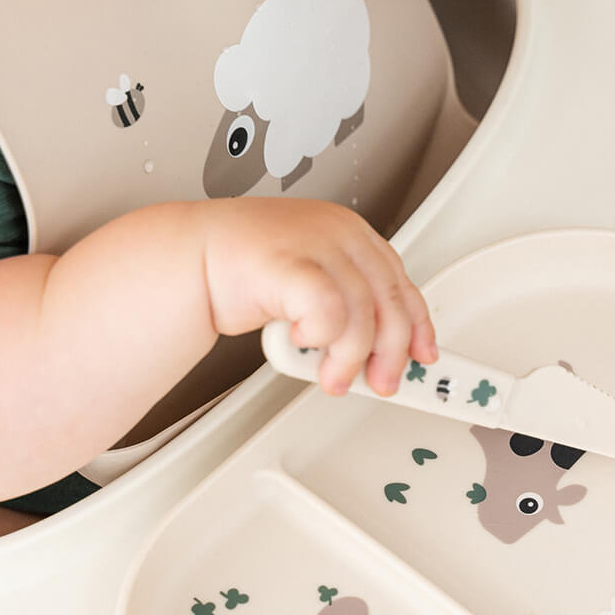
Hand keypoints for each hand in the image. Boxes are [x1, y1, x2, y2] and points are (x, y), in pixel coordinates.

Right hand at [197, 198, 436, 395]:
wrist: (190, 257)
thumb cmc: (248, 271)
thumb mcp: (315, 281)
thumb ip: (349, 305)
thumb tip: (385, 351)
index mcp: (351, 232)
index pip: (401, 282)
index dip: (418, 325)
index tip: (423, 355)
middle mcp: (339, 233)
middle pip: (388, 301)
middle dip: (390, 353)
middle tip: (382, 382)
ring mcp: (315, 244)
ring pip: (361, 315)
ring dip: (349, 358)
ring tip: (333, 376)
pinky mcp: (288, 263)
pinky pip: (327, 313)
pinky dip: (319, 336)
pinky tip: (299, 339)